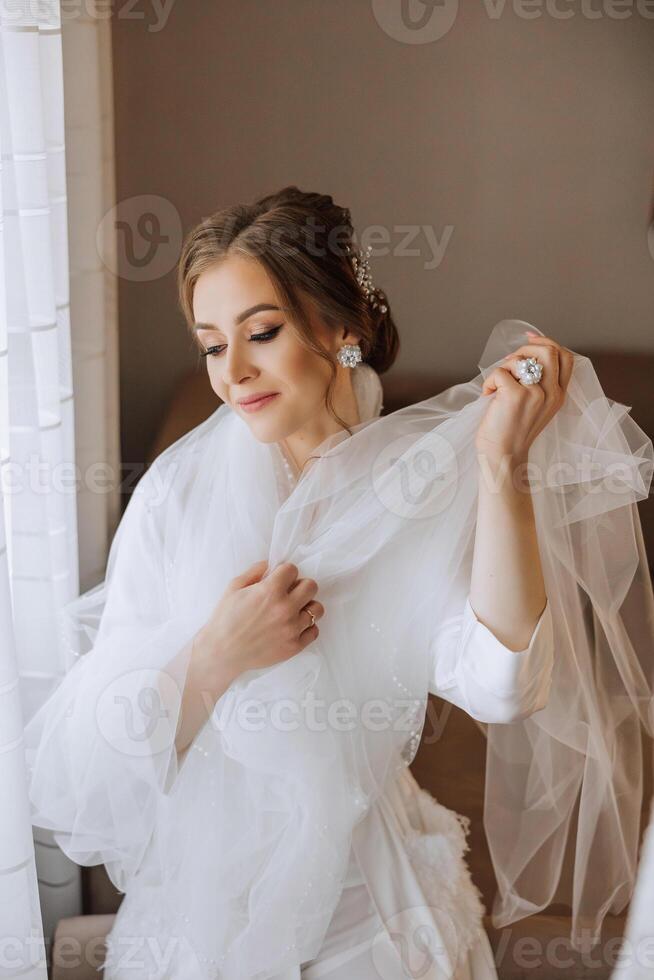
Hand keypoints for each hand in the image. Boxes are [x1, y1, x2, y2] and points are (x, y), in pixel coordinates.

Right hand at [195, 559, 324, 684]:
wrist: (221, 652)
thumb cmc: (225, 619)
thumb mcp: (234, 587)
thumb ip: (255, 571)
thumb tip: (271, 564)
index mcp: (270, 591)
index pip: (292, 569)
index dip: (284, 572)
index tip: (279, 579)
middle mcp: (285, 608)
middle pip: (311, 586)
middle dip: (300, 586)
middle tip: (289, 593)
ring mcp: (292, 629)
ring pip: (317, 609)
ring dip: (306, 606)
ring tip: (293, 610)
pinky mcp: (294, 646)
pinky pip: (314, 631)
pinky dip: (306, 627)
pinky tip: (292, 626)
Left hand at [475, 329, 573, 466]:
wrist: (503, 457)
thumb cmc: (512, 432)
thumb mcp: (536, 406)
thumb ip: (539, 383)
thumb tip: (524, 354)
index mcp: (559, 395)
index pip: (566, 356)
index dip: (548, 341)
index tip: (530, 339)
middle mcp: (552, 393)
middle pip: (547, 349)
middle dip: (524, 349)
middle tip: (508, 365)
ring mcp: (535, 393)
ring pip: (521, 358)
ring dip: (504, 367)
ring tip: (498, 385)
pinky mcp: (515, 395)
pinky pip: (499, 372)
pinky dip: (489, 382)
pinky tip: (488, 396)